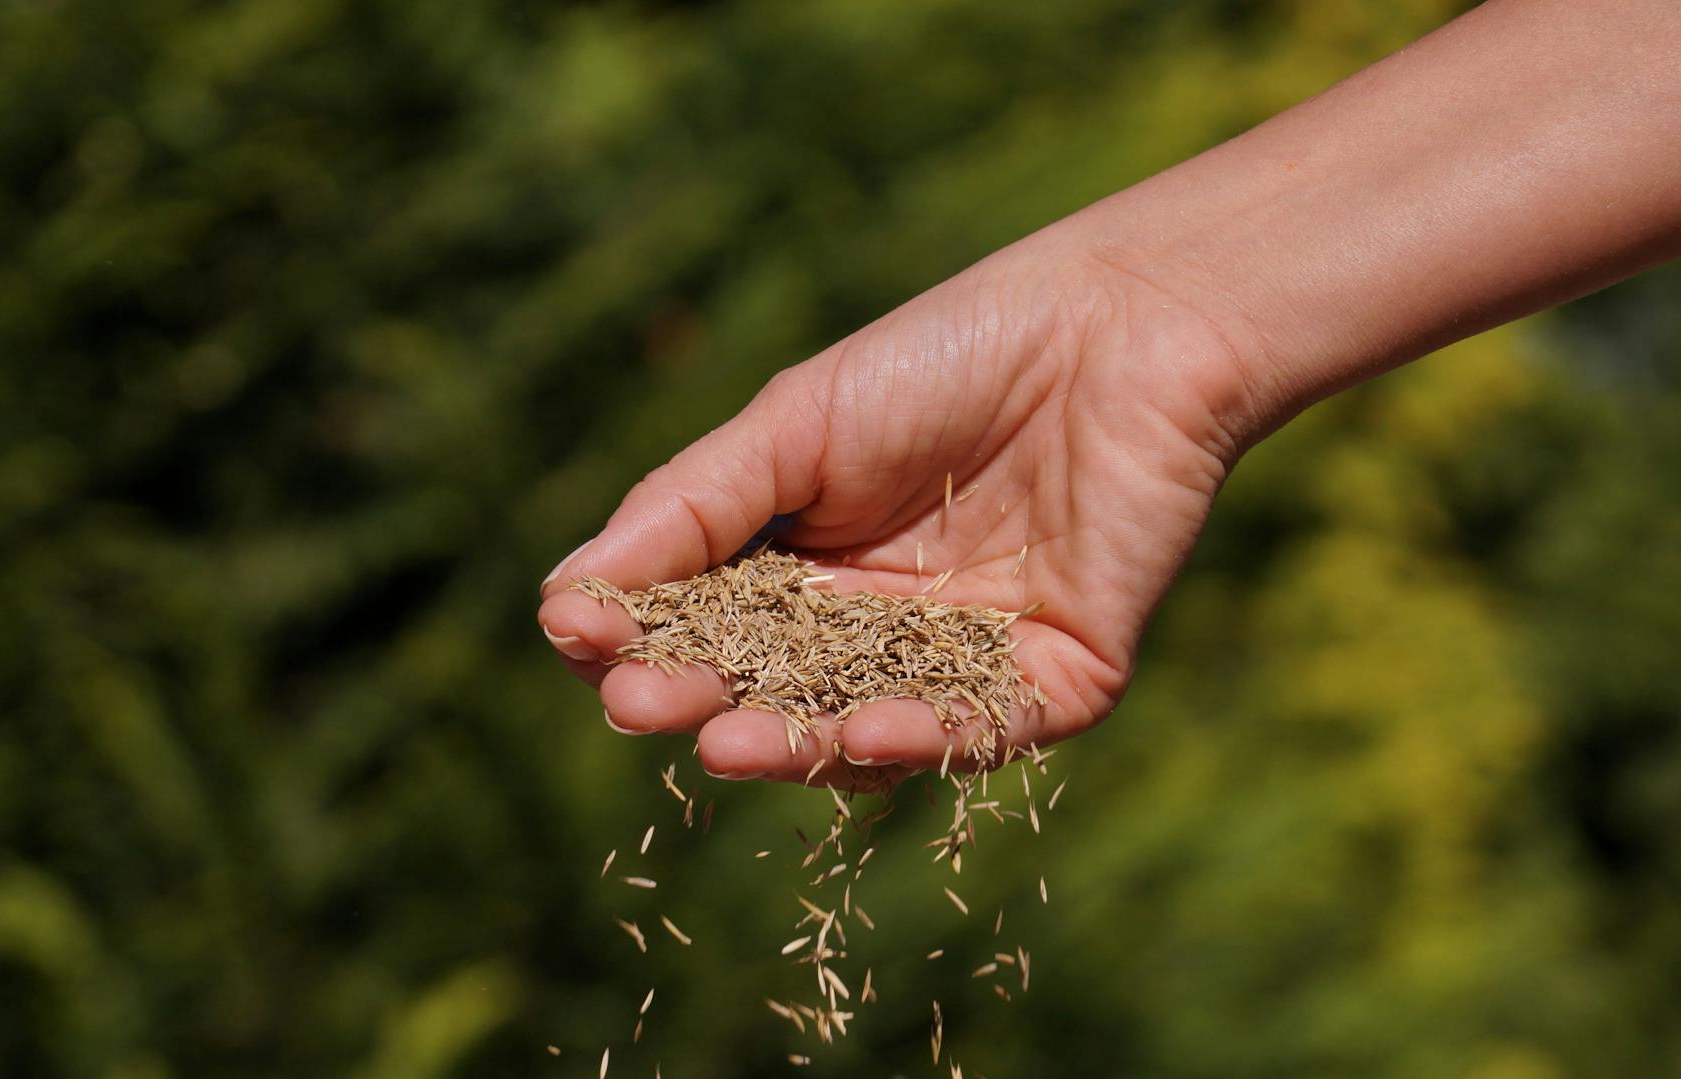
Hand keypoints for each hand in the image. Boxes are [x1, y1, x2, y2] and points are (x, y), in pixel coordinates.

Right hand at [536, 235, 1256, 784]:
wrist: (1119, 327)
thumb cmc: (945, 357)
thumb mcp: (793, 427)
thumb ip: (688, 511)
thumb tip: (561, 599)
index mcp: (802, 565)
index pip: (700, 629)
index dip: (641, 640)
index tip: (582, 636)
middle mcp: (873, 627)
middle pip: (769, 692)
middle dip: (700, 701)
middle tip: (640, 704)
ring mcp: (960, 661)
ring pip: (861, 735)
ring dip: (791, 745)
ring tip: (723, 742)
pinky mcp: (1052, 683)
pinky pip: (976, 732)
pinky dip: (919, 741)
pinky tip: (861, 734)